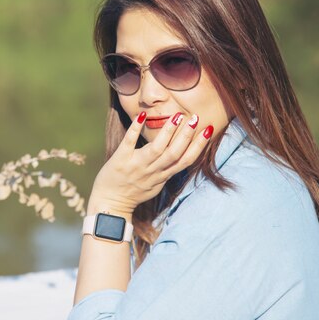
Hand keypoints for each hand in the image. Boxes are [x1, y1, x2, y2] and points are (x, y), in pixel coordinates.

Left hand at [88, 112, 212, 217]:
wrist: (110, 203)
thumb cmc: (134, 193)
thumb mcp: (155, 185)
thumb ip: (167, 171)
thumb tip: (180, 156)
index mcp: (162, 176)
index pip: (185, 161)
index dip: (198, 146)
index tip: (208, 130)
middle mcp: (152, 171)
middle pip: (174, 153)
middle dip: (186, 136)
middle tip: (195, 118)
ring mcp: (136, 165)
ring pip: (156, 148)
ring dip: (167, 132)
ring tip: (177, 116)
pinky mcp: (120, 159)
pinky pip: (129, 143)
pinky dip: (135, 129)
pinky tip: (142, 115)